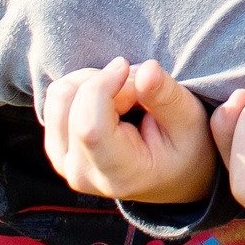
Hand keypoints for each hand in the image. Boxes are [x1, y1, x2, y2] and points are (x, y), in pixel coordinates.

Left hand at [40, 58, 217, 205]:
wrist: (172, 175)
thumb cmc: (185, 147)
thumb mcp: (189, 120)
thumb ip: (166, 96)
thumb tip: (146, 69)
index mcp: (118, 174)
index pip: (89, 128)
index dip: (103, 87)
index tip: (127, 68)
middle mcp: (82, 173)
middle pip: (74, 103)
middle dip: (107, 81)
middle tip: (139, 92)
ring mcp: (64, 162)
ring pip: (61, 95)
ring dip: (94, 82)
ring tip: (125, 98)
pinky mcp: (56, 147)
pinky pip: (56, 98)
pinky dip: (83, 87)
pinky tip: (108, 102)